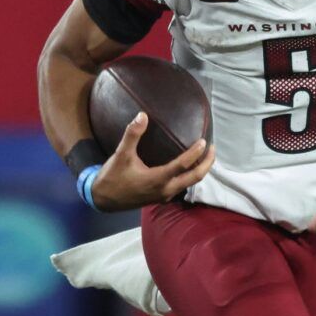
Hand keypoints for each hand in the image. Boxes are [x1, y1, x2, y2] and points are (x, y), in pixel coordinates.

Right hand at [91, 114, 214, 211]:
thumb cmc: (112, 177)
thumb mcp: (121, 154)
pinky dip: (189, 176)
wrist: (103, 200)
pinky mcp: (160, 198)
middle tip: (212, 149)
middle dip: (206, 164)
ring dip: (199, 171)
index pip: (183, 165)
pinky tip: (188, 167)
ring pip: (189, 184)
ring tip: (204, 156)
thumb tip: (142, 115)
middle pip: (194, 178)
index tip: (204, 141)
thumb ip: (132, 135)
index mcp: (157, 179)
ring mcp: (164, 196)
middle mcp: (165, 190)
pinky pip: (181, 187)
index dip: (195, 153)